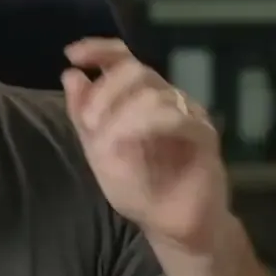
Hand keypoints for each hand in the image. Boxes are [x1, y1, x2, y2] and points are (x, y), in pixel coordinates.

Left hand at [60, 37, 230, 254]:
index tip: (73, 54)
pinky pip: (177, 117)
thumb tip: (70, 75)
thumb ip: (83, 115)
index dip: (99, 50)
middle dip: (106, 91)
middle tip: (90, 120)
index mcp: (138, 98)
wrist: (170, 225)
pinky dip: (148, 125)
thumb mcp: (98, 151)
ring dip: (122, 114)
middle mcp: (164, 99)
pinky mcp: (204, 134)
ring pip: (153, 92)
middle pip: (135, 70)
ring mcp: (187, 114)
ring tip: (107, 143)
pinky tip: (131, 142)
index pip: (122, 59)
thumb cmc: (137, 188)